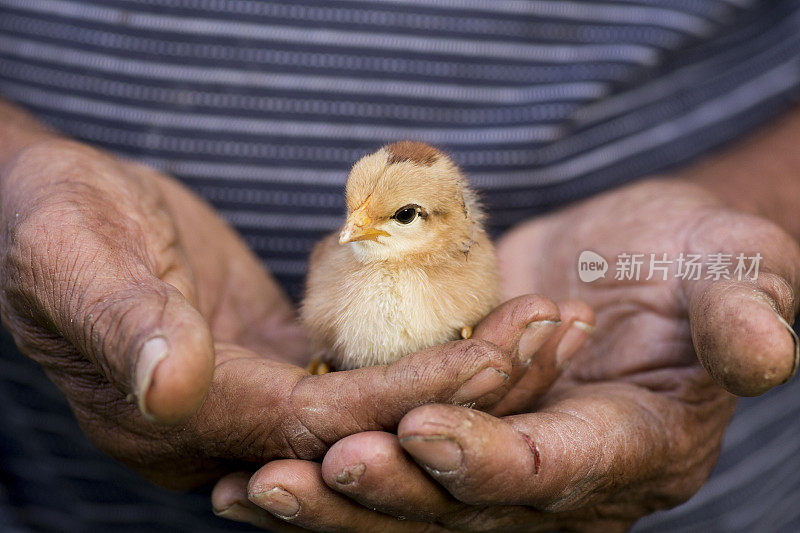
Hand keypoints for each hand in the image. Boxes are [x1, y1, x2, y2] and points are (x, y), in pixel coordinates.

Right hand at [0, 137, 569, 489]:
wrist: (54, 204)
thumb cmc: (52, 222)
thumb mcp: (72, 255)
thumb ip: (121, 321)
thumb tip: (169, 383)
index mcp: (175, 421)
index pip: (311, 425)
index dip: (402, 398)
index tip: (490, 362)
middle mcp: (223, 427)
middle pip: (362, 422)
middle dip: (458, 388)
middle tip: (548, 338)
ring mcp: (254, 396)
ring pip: (373, 396)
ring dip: (458, 364)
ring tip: (541, 322)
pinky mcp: (276, 362)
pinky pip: (361, 362)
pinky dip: (424, 342)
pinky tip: (486, 312)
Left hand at [223, 179, 798, 530]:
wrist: (634, 251)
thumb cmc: (696, 257)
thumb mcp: (738, 268)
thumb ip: (744, 312)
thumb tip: (766, 353)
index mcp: (629, 448)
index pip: (553, 473)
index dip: (488, 458)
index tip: (419, 428)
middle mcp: (556, 474)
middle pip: (463, 508)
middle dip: (386, 495)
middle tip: (306, 472)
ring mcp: (496, 456)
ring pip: (409, 501)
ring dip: (332, 500)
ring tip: (253, 487)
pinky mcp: (450, 426)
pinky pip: (383, 458)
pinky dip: (320, 466)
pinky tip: (248, 465)